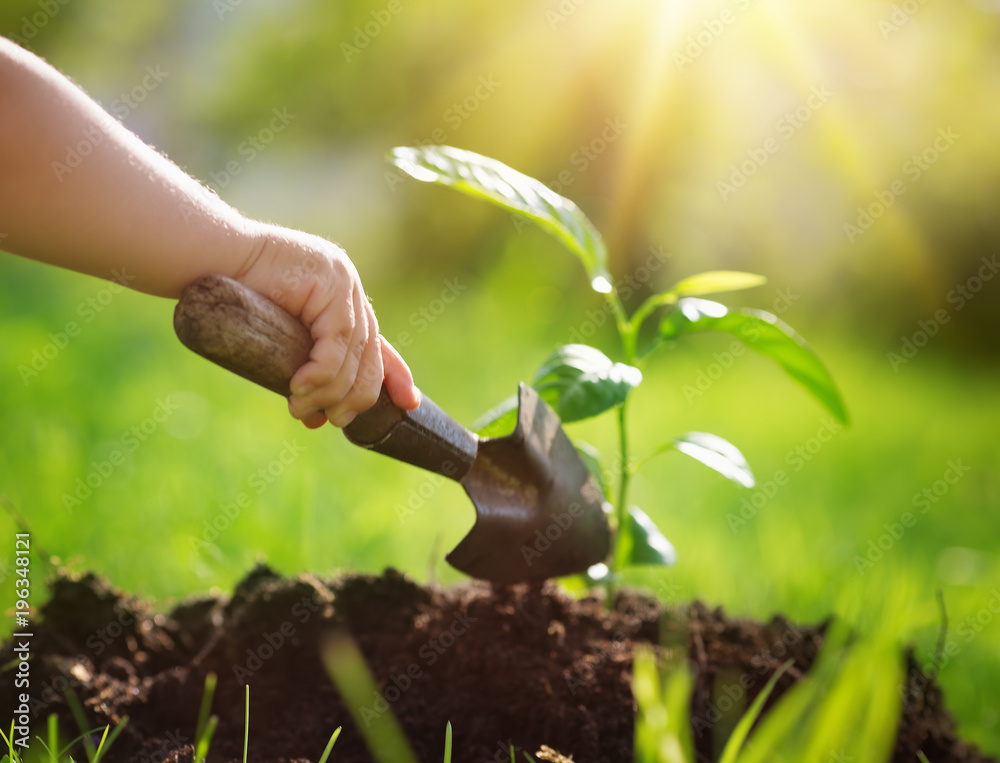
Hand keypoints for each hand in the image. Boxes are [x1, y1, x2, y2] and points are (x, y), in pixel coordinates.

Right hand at [236, 222, 420, 427]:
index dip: (396, 376)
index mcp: (345, 301)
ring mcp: (345, 283)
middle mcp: (351, 290)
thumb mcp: (281, 338)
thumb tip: (321, 416)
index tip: (408, 403)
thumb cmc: (233, 298)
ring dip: (329, 390)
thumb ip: (308, 367)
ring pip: (353, 354)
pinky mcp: (332, 284)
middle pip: (369, 356)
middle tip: (332, 421)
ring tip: (301, 409)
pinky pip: (335, 341)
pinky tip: (300, 388)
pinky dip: (321, 372)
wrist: (209, 258)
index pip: (380, 345)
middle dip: (355, 396)